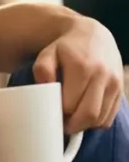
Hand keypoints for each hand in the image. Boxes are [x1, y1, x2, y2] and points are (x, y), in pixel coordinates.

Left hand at [33, 16, 123, 132]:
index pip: (70, 105)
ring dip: (84, 125)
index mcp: (82, 68)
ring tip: (71, 119)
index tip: (51, 115)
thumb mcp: (48, 53)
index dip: (59, 114)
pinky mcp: (120, 89)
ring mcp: (115, 83)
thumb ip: (42, 69)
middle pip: (89, 115)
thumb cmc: (65, 49)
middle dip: (73, 126)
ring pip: (101, 118)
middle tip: (61, 124)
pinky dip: (96, 122)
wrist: (92, 36)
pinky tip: (84, 115)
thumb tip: (45, 87)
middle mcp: (103, 76)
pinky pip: (110, 116)